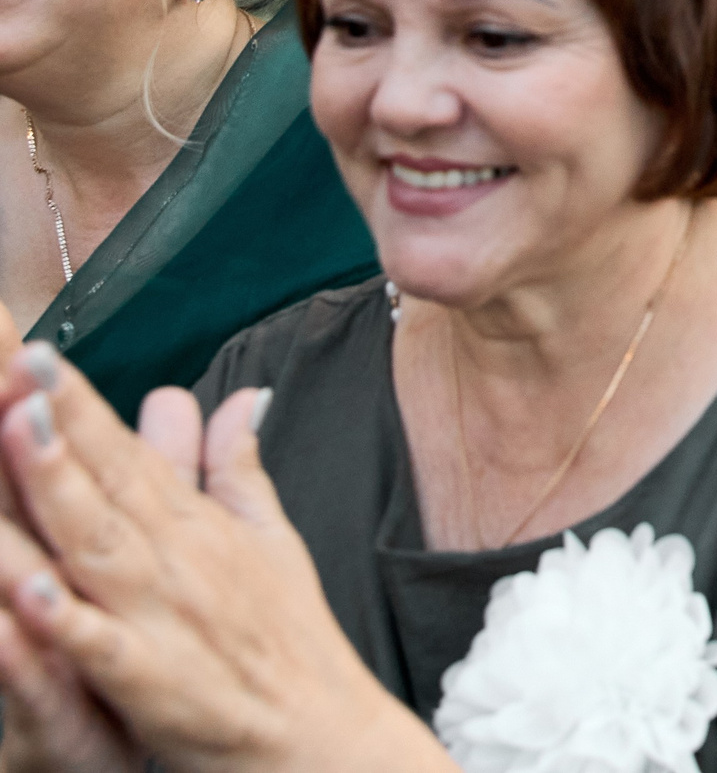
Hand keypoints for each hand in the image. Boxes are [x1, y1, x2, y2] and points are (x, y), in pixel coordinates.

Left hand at [0, 344, 443, 772]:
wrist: (324, 737)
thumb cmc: (290, 644)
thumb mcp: (270, 541)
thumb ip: (238, 469)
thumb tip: (239, 397)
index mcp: (191, 525)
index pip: (123, 447)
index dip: (75, 396)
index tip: (30, 345)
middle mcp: (174, 558)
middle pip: (104, 476)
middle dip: (54, 413)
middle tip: (16, 354)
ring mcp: (161, 617)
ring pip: (94, 545)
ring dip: (56, 487)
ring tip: (14, 428)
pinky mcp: (153, 683)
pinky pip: (100, 649)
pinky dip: (66, 620)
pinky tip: (29, 592)